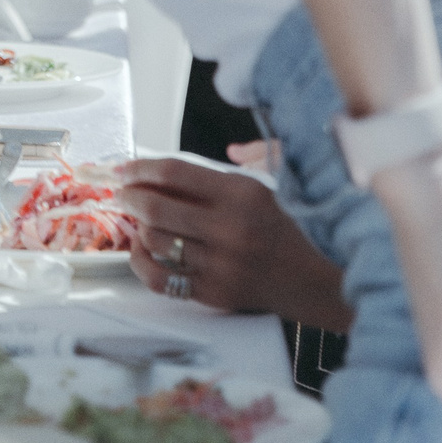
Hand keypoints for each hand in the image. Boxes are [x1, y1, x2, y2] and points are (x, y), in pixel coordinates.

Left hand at [118, 155, 351, 330]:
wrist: (318, 281)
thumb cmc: (291, 227)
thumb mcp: (276, 181)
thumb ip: (254, 156)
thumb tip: (231, 150)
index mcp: (243, 194)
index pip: (175, 173)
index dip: (141, 168)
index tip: (125, 169)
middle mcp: (230, 229)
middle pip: (156, 207)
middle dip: (130, 196)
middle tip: (124, 193)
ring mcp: (220, 264)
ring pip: (155, 241)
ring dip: (137, 226)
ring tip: (139, 219)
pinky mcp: (214, 292)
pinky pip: (160, 278)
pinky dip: (141, 261)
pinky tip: (143, 249)